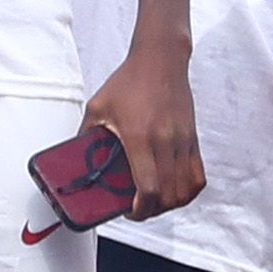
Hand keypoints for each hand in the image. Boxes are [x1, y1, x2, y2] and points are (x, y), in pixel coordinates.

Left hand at [81, 47, 205, 223]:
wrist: (161, 59)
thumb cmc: (130, 80)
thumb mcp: (98, 106)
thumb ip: (85, 135)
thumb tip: (74, 160)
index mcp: (140, 137)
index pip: (148, 188)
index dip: (140, 210)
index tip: (130, 212)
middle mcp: (165, 142)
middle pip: (168, 196)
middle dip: (152, 211)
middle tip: (138, 208)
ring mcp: (183, 141)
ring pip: (185, 190)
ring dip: (170, 203)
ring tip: (155, 201)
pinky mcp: (193, 139)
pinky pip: (198, 177)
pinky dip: (187, 191)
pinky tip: (174, 190)